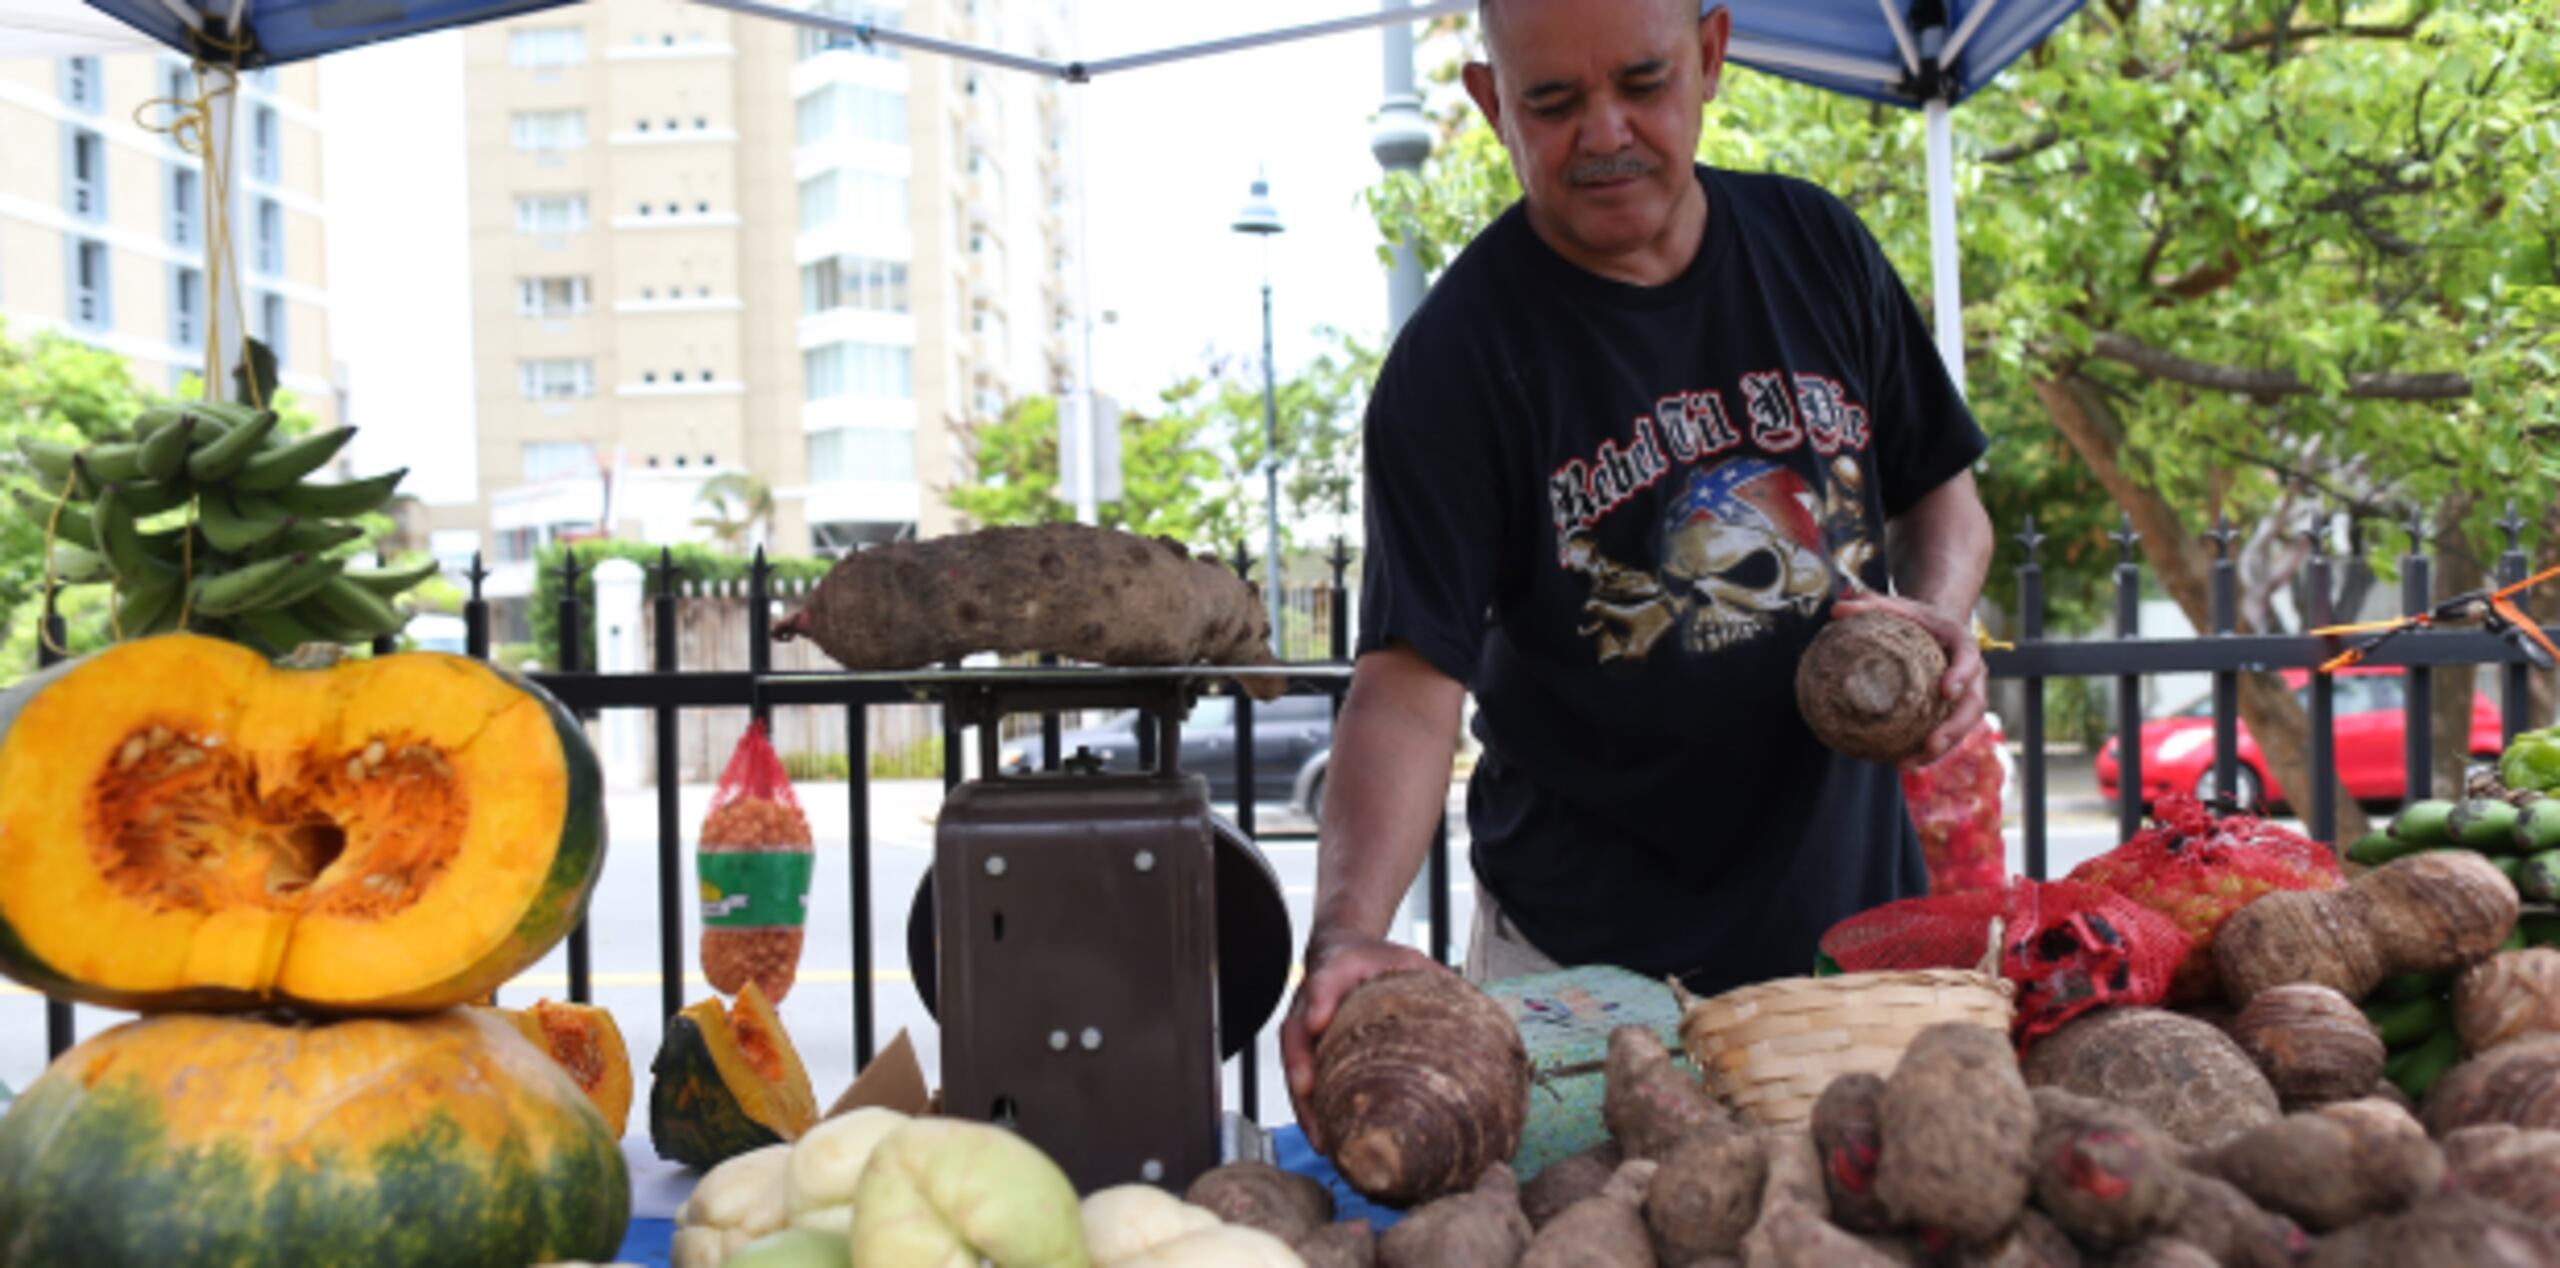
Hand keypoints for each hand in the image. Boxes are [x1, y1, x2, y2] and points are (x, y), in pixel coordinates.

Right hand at [1280, 928, 1445, 1151]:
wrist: (1340, 953)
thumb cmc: (1373, 959)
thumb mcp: (1402, 958)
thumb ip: (1427, 977)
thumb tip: (1471, 1011)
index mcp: (1333, 971)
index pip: (1323, 980)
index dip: (1319, 998)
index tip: (1317, 1021)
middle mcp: (1309, 1002)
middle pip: (1295, 1035)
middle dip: (1299, 1069)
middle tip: (1308, 1096)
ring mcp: (1304, 1029)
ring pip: (1294, 1066)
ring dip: (1303, 1104)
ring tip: (1320, 1139)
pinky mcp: (1307, 1053)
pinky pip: (1304, 1083)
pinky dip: (1312, 1112)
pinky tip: (1327, 1141)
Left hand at [1831, 593, 1986, 770]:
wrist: (1935, 627)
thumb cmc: (1915, 618)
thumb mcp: (1896, 605)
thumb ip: (1869, 604)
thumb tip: (1837, 611)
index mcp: (1961, 643)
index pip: (1969, 658)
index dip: (1961, 676)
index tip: (1946, 691)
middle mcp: (1971, 673)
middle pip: (1973, 704)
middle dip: (1955, 728)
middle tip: (1931, 744)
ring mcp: (1964, 694)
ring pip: (1962, 726)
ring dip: (1939, 749)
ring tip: (1907, 764)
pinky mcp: (1952, 711)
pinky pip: (1944, 733)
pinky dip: (1925, 751)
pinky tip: (1898, 762)